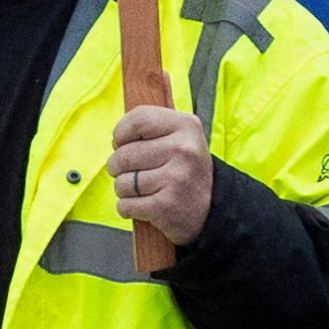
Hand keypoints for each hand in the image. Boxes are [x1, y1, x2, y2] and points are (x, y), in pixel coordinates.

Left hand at [108, 104, 215, 246]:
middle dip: (118, 167)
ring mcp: (176, 178)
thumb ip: (150, 127)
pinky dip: (128, 208)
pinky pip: (126, 205)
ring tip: (142, 189)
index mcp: (186, 126)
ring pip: (121, 182)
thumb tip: (116, 138)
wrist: (212, 207)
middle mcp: (183, 150)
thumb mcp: (180, 136)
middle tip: (131, 172)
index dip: (120, 133)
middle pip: (123, 155)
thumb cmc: (185, 169)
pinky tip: (144, 204)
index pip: (137, 120)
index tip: (122, 144)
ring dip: (124, 190)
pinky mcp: (166, 205)